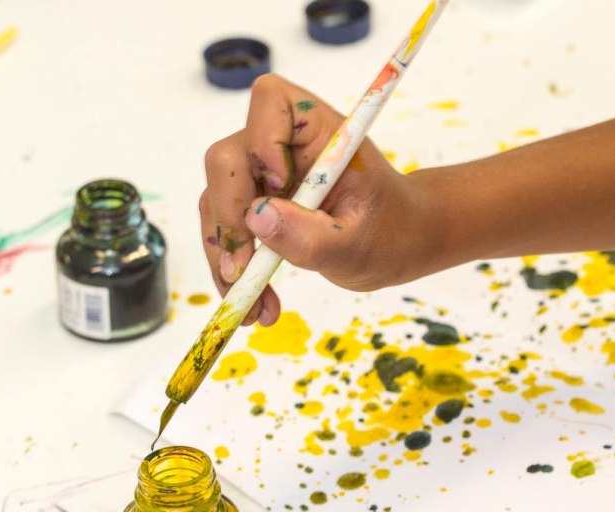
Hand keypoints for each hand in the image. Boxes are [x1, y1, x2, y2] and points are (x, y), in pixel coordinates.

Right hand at [200, 74, 443, 326]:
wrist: (397, 245)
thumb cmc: (391, 231)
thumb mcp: (358, 244)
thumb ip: (311, 235)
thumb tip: (256, 219)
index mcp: (320, 131)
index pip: (271, 102)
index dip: (263, 140)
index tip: (281, 185)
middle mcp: (283, 145)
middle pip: (227, 160)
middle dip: (230, 217)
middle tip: (245, 271)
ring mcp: (262, 176)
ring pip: (217, 202)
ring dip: (226, 258)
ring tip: (254, 307)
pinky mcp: (253, 206)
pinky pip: (225, 231)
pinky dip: (233, 270)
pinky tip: (256, 305)